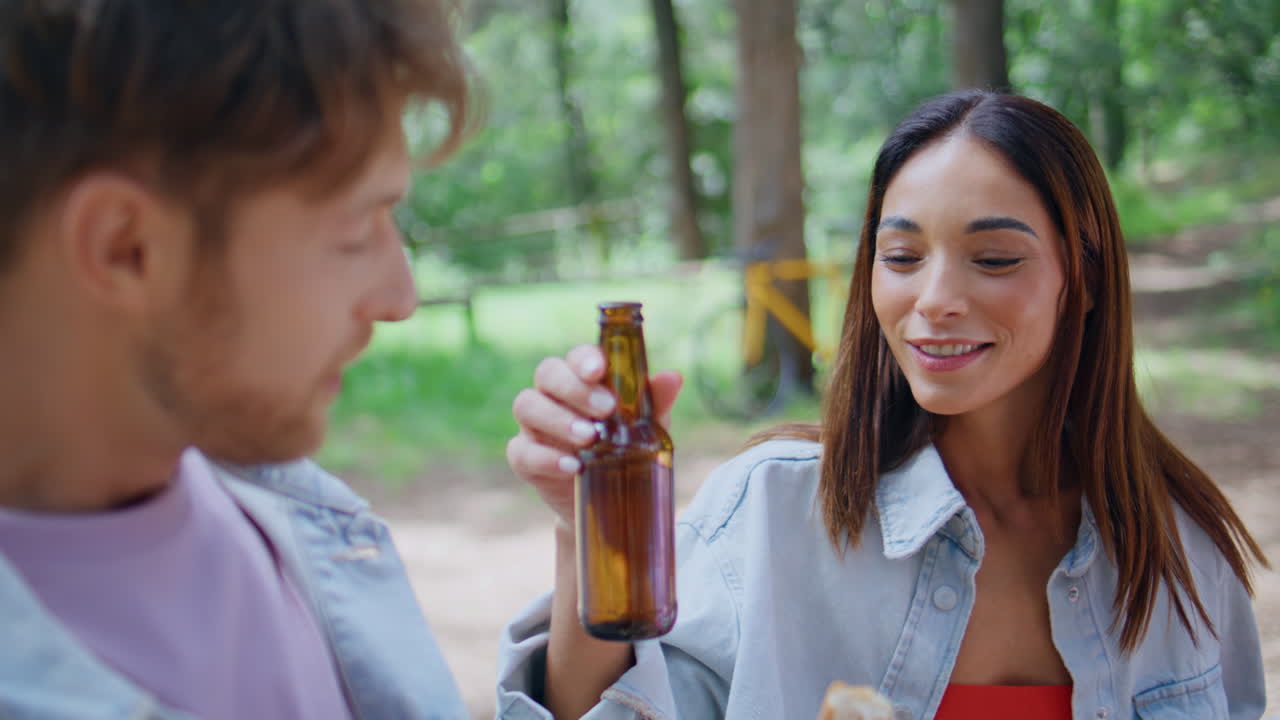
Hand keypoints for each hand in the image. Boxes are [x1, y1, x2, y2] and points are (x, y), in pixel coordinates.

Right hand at [506, 343, 682, 524]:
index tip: (599, 370)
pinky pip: (521, 451)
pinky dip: (546, 458)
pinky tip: (572, 466)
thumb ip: (655, 402)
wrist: (611, 502)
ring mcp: (534, 426)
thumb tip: (674, 378)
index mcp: (582, 379)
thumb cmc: (626, 449)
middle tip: (605, 409)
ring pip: (527, 405)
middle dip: (574, 388)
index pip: (576, 357)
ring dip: (558, 419)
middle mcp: (553, 395)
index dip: (584, 359)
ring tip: (589, 438)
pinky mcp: (524, 458)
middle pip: (547, 373)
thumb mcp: (647, 428)